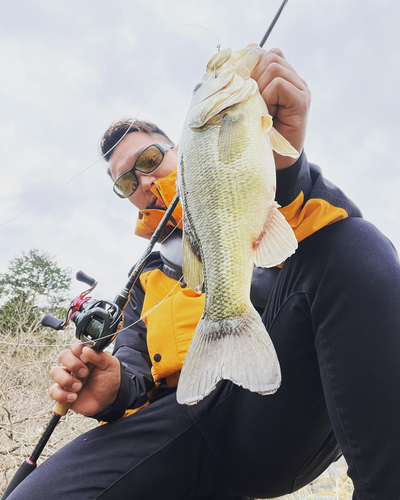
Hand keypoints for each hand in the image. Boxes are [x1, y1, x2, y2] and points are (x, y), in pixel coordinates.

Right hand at [49, 339, 120, 416]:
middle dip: (73, 364)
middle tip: (85, 373)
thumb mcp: (110, 365)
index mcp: (85, 355)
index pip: (74, 344)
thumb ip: (100, 356)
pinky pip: (53, 391)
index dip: (77, 349)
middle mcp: (74, 364)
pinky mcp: (63, 392)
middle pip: (63, 355)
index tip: (86, 358)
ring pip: (55, 372)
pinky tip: (74, 397)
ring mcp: (67, 377)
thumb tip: (86, 349)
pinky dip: (62, 395)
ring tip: (79, 387)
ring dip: (66, 380)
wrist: (110, 399)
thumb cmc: (109, 379)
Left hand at [250, 46, 310, 169]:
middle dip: (256, 77)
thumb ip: (250, 76)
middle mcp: (294, 81)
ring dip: (261, 88)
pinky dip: (268, 96)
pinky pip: (278, 83)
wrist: (272, 162)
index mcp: (282, 79)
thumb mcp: (248, 101)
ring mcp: (300, 89)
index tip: (245, 88)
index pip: (267, 54)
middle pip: (270, 56)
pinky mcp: (302, 100)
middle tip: (256, 103)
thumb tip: (249, 44)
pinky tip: (269, 113)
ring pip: (274, 66)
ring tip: (263, 110)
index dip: (252, 66)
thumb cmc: (258, 133)